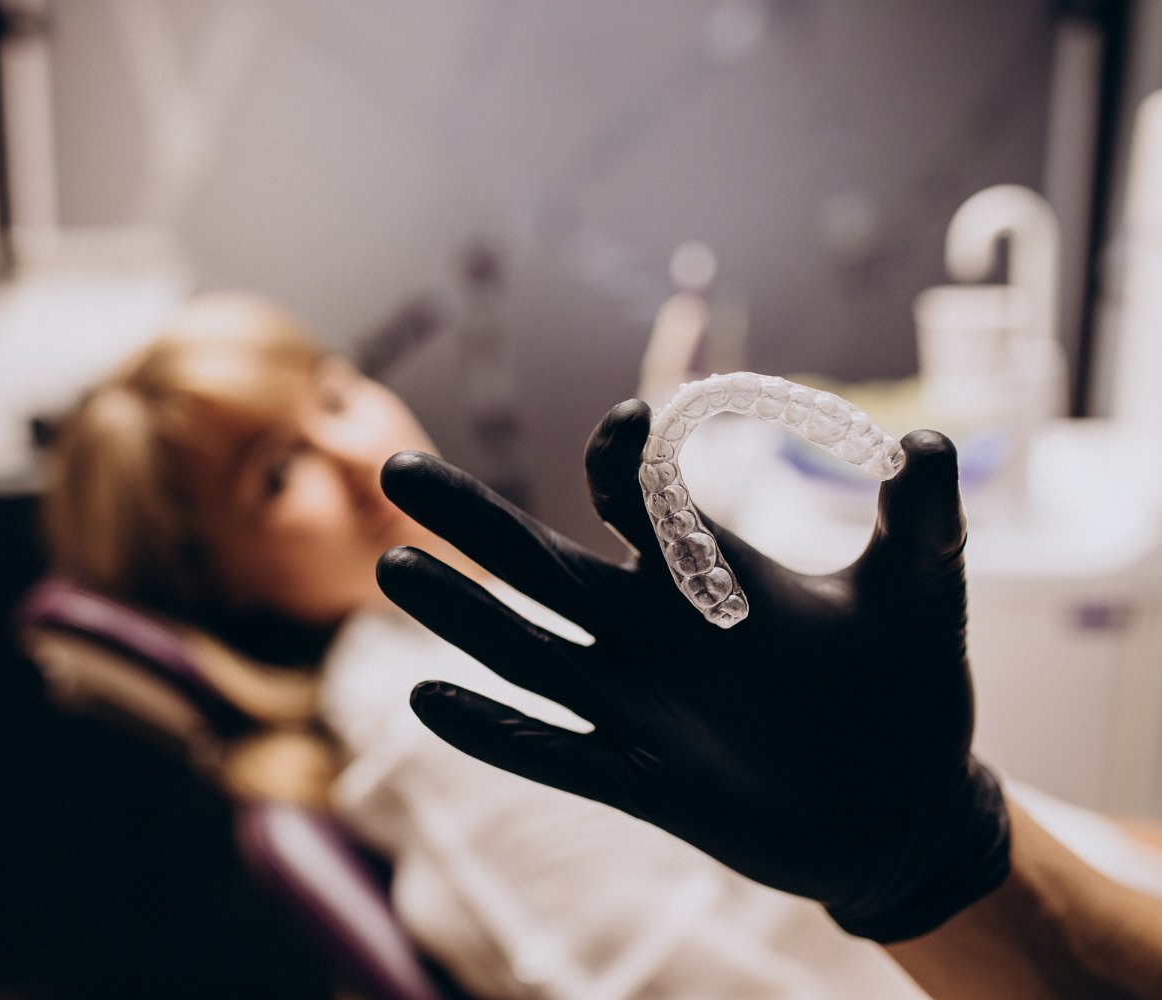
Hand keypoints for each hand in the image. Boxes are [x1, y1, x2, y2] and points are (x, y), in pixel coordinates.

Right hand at [376, 399, 1008, 942]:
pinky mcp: (640, 781)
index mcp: (704, 574)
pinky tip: (429, 699)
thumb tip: (931, 441)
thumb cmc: (908, 689)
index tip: (630, 422)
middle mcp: (651, 633)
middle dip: (471, 519)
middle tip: (398, 468)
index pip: (635, 502)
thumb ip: (923, 521)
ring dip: (464, 617)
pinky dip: (495, 732)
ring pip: (528, 654)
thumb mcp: (920, 595)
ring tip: (394, 571)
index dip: (620, 459)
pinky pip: (553, 752)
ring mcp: (636, 707)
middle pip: (540, 567)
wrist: (901, 811)